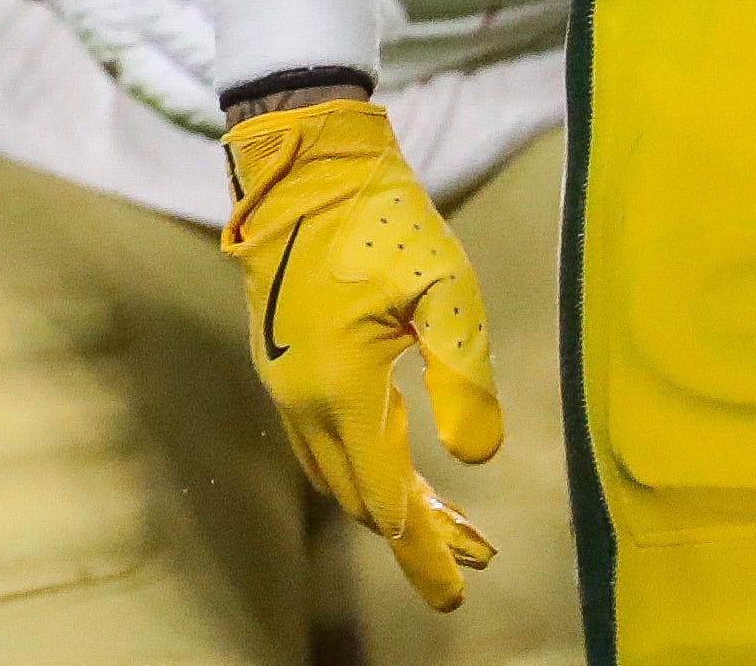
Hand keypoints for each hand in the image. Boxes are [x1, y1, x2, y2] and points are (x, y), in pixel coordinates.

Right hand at [224, 94, 498, 610]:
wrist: (303, 163)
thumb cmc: (381, 217)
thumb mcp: (445, 290)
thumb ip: (463, 380)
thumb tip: (475, 460)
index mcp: (340, 389)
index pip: (385, 500)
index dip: (424, 552)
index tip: (458, 591)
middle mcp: (301, 398)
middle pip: (358, 496)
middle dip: (415, 531)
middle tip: (474, 548)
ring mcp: (283, 379)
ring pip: (333, 469)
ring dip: (386, 496)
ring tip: (446, 513)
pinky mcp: (280, 357)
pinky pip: (319, 436)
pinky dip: (360, 460)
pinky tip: (396, 449)